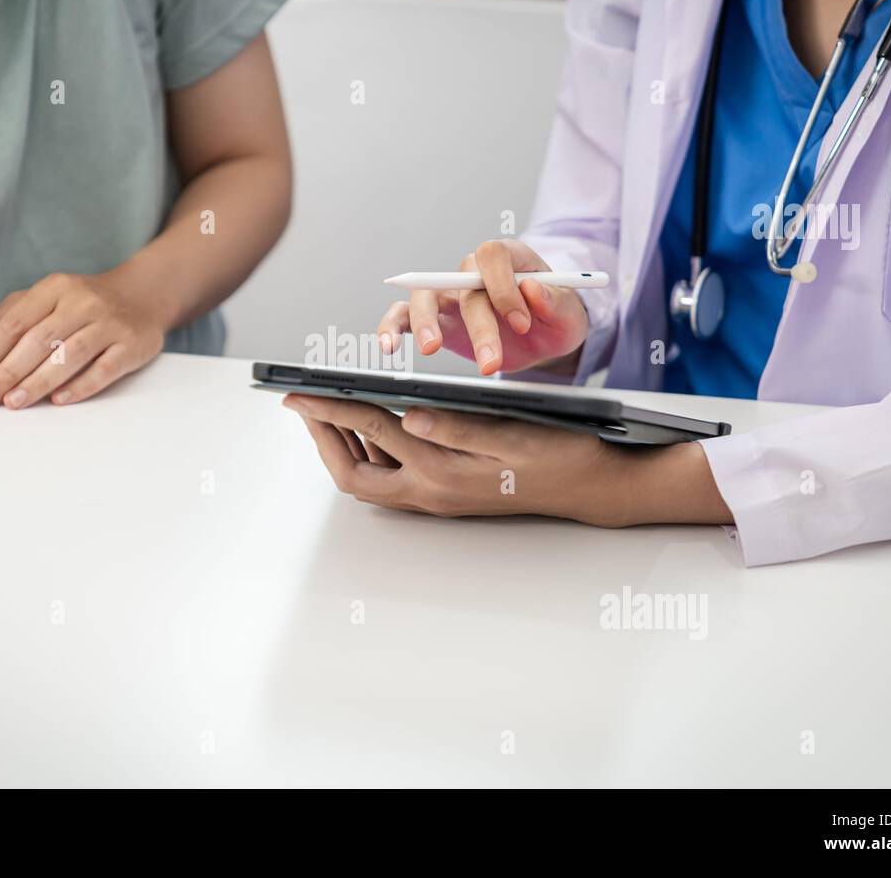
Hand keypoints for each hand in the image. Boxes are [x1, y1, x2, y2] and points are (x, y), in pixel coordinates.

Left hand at [0, 271, 164, 408]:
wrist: (142, 297)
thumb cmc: (82, 305)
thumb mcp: (42, 301)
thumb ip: (1, 323)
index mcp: (55, 288)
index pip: (15, 322)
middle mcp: (83, 302)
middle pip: (39, 340)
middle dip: (8, 372)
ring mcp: (110, 323)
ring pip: (69, 355)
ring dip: (38, 382)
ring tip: (14, 402)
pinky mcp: (132, 345)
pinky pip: (104, 369)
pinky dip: (80, 386)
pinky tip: (58, 400)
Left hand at [283, 394, 635, 526]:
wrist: (593, 486)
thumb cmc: (561, 453)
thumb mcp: (512, 433)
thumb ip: (457, 426)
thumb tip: (406, 416)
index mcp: (442, 472)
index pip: (370, 431)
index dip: (330, 410)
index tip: (297, 394)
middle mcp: (432, 492)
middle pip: (353, 475)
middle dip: (323, 438)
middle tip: (305, 404)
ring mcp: (437, 497)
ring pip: (370, 478)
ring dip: (344, 446)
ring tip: (330, 408)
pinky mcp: (446, 493)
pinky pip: (392, 477)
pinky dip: (372, 451)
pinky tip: (376, 424)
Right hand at [377, 239, 589, 375]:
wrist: (543, 340)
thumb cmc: (555, 318)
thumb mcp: (569, 313)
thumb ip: (556, 300)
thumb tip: (533, 288)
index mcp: (509, 259)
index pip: (493, 255)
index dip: (502, 285)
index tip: (520, 321)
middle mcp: (474, 273)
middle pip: (462, 284)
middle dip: (477, 324)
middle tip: (492, 361)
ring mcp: (450, 295)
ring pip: (425, 296)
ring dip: (426, 323)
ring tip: (431, 349)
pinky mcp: (435, 319)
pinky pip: (403, 316)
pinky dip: (392, 328)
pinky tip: (389, 347)